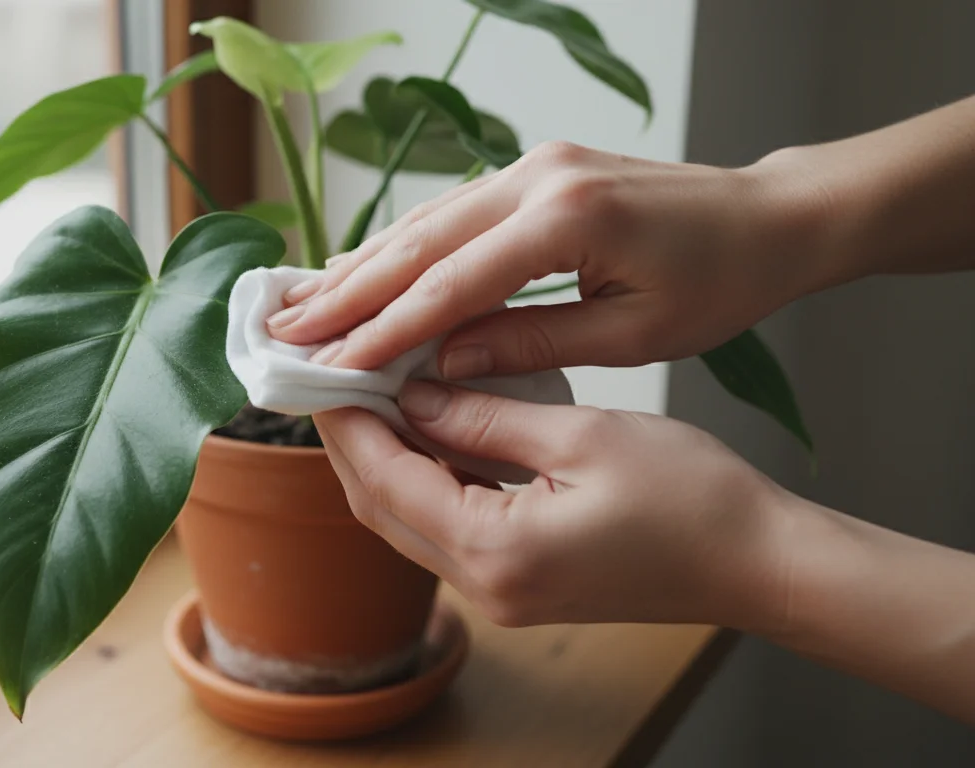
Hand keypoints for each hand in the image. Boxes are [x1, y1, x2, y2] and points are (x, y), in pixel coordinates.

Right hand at [269, 140, 831, 372]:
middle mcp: (537, 177)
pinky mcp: (534, 171)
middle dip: (346, 293)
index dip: (383, 330)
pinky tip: (361, 271)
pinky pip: (450, 212)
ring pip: (425, 221)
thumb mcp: (633, 335)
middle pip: (419, 242)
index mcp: (566, 218)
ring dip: (361, 266)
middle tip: (284, 334)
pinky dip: (402, 248)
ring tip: (301, 307)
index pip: (450, 284)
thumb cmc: (718, 282)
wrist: (768, 217)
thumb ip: (531, 344)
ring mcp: (532, 165)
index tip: (328, 367)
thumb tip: (441, 364)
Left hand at [313, 383, 791, 630]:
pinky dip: (424, 477)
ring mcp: (498, 594)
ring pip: (406, 519)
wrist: (758, 564)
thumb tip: (412, 394)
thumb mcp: (579, 436)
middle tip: (337, 369)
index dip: (345, 418)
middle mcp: (482, 587)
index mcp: (493, 550)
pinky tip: (428, 427)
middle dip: (351, 437)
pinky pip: (444, 529)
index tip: (320, 364)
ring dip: (384, 457)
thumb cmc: (691, 498)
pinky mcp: (517, 585)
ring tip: (374, 387)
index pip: (383, 477)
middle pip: (380, 505)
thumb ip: (484, 416)